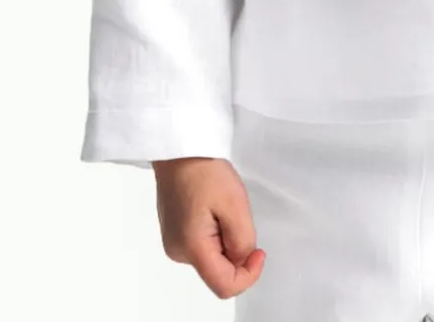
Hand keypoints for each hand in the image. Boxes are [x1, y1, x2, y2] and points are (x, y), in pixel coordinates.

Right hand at [154, 156, 266, 298]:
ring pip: (212, 256)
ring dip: (226, 238)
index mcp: (191, 248)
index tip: (260, 250)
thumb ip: (242, 240)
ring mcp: (173, 240)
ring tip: (223, 204)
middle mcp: (178, 251)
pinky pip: (202, 242)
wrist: (180, 146)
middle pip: (218, 270)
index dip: (249, 275)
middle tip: (237, 213)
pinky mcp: (174, 229)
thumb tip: (241, 260)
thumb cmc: (206, 171)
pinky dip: (216, 231)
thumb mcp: (235, 204)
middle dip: (237, 249)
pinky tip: (213, 205)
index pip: (224, 286)